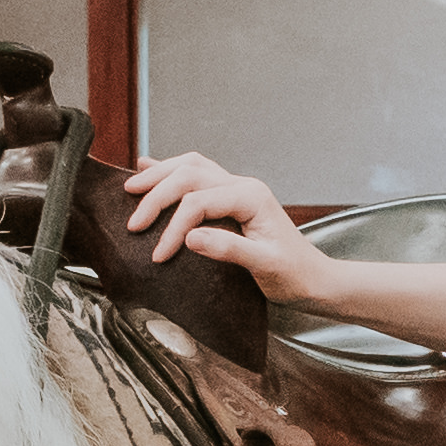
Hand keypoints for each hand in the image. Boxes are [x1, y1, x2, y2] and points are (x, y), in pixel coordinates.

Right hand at [119, 152, 324, 304]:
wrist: (314, 279)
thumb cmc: (294, 274)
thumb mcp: (264, 266)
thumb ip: (229, 249)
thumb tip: (190, 237)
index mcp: (250, 197)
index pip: (198, 201)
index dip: (173, 226)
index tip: (159, 254)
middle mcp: (243, 186)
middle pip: (190, 174)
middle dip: (157, 194)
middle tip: (134, 221)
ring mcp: (237, 189)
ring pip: (192, 167)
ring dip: (160, 175)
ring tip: (132, 186)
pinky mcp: (232, 199)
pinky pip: (198, 175)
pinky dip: (172, 172)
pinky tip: (151, 167)